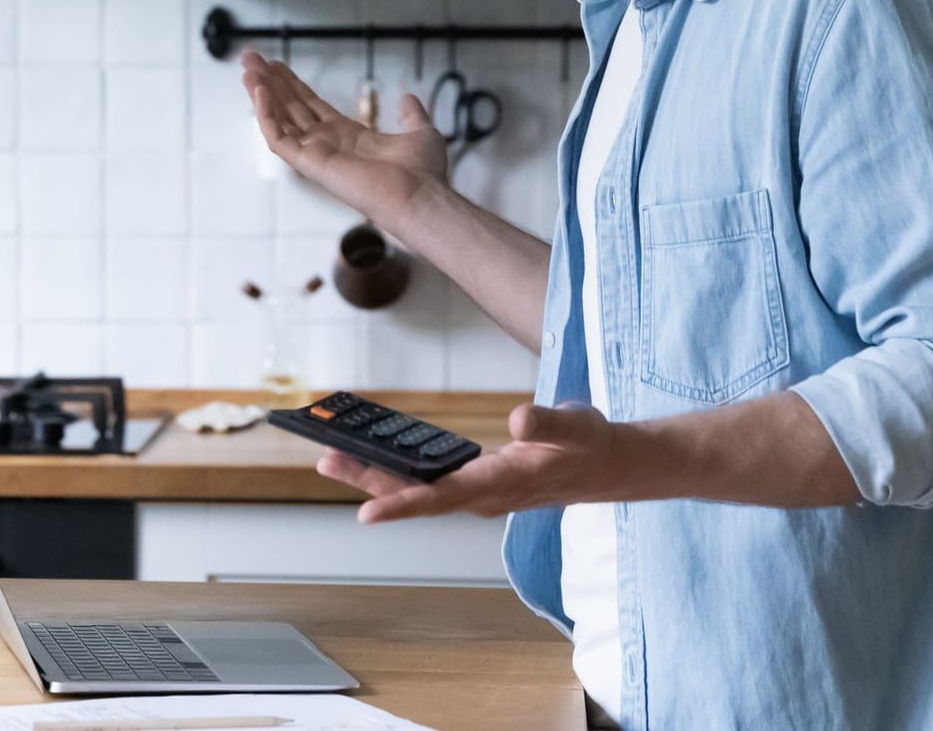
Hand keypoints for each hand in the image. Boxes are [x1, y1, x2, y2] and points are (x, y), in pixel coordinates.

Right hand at [240, 50, 447, 227]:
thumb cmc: (423, 172)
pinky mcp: (310, 165)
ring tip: (247, 69)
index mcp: (348, 136)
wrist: (421, 194)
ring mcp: (317, 155)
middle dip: (270, 83)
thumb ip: (411, 114)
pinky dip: (266, 116)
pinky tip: (261, 92)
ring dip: (261, 94)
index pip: (311, 106)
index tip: (276, 65)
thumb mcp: (420, 132)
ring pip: (279, 121)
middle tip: (250, 58)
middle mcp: (328, 145)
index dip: (293, 85)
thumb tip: (408, 98)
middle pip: (290, 109)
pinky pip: (279, 139)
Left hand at [317, 403, 633, 523]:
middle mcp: (482, 494)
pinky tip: (376, 454)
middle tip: (325, 460)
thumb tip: (518, 420)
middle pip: (417, 493)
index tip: (364, 513)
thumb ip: (549, 424)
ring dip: (376, 475)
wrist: (608, 466)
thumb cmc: (590, 445)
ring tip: (333, 457)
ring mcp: (477, 491)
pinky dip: (399, 468)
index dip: (402, 505)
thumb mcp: (577, 427)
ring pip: (418, 488)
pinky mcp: (476, 483)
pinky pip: (429, 480)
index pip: (443, 498)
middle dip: (369, 480)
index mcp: (501, 483)